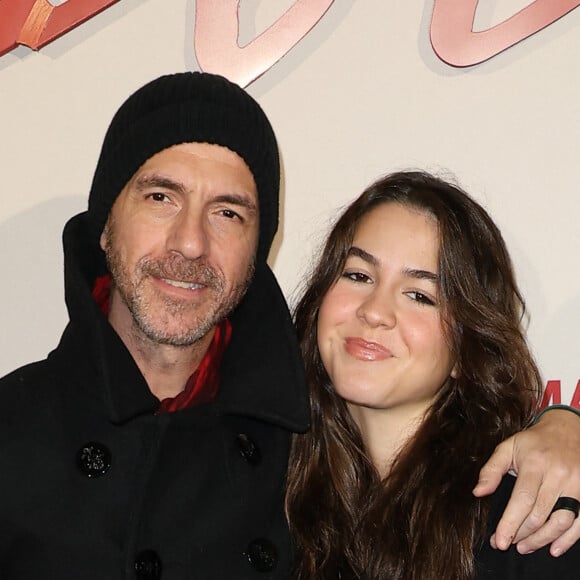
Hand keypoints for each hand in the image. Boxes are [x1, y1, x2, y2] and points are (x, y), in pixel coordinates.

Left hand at [473, 408, 579, 555]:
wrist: (567, 429)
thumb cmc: (533, 442)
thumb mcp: (507, 447)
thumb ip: (491, 470)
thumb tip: (478, 492)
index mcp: (535, 464)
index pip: (522, 500)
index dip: (510, 523)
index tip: (498, 541)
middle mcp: (558, 476)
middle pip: (540, 514)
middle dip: (521, 534)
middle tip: (506, 544)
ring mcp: (576, 485)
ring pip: (561, 522)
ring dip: (541, 540)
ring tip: (524, 547)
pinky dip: (568, 540)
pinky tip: (553, 549)